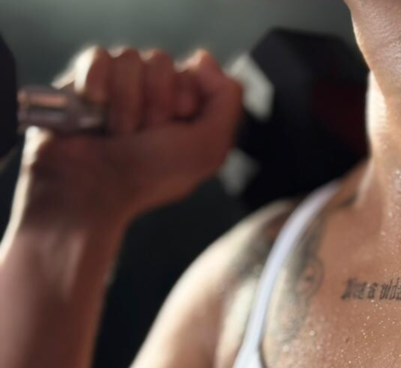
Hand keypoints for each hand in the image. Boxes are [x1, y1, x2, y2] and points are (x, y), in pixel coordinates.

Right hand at [17, 46, 243, 224]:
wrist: (92, 190)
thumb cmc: (149, 177)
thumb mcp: (207, 150)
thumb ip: (226, 102)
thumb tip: (203, 58)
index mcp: (185, 112)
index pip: (193, 73)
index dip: (184, 100)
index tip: (172, 132)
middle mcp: (153, 97)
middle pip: (161, 62)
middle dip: (153, 103)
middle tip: (141, 137)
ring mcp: (118, 88)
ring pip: (129, 58)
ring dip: (124, 102)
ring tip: (116, 134)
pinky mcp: (85, 82)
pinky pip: (98, 56)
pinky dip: (96, 84)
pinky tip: (93, 109)